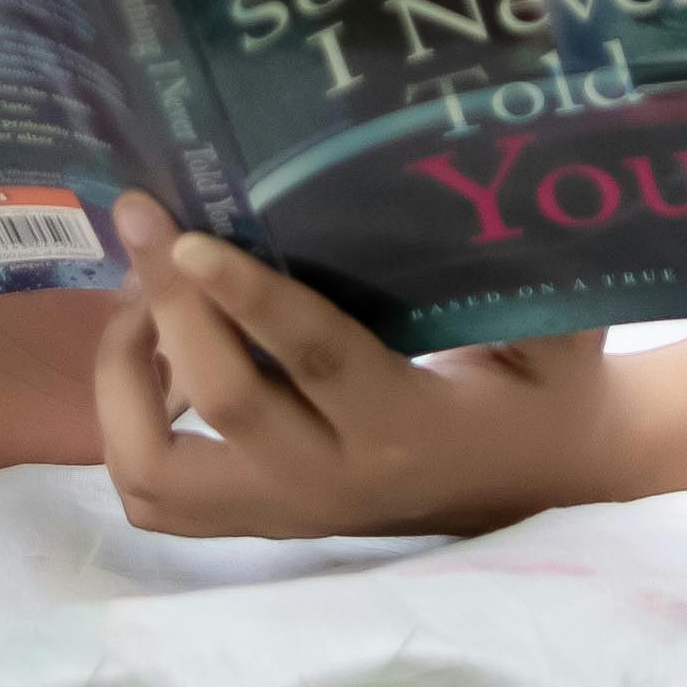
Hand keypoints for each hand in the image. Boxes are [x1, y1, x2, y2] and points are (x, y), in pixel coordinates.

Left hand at [92, 198, 612, 538]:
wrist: (541, 478)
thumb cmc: (547, 384)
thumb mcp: (560, 328)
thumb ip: (531, 267)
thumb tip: (497, 166)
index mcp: (408, 425)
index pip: (315, 358)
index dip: (249, 296)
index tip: (191, 237)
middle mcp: (334, 480)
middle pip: (225, 401)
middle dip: (169, 304)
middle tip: (143, 219)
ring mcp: (286, 510)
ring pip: (158, 470)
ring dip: (126, 380)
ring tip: (138, 300)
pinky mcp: (257, 520)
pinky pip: (156, 495)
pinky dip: (126, 423)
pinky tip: (154, 352)